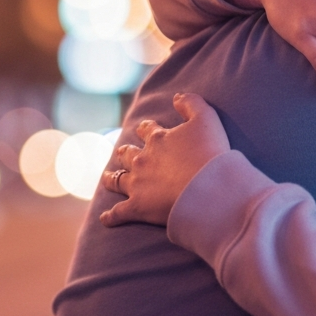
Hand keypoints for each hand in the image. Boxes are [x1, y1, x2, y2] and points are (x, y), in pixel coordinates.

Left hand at [99, 94, 229, 226]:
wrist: (207, 190)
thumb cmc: (209, 154)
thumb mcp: (207, 120)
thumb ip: (192, 104)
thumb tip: (176, 97)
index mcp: (157, 139)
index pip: (147, 130)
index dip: (146, 129)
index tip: (145, 129)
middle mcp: (142, 160)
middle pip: (127, 154)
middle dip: (125, 153)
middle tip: (123, 153)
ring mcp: (137, 185)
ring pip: (116, 180)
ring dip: (111, 178)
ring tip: (107, 177)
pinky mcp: (137, 208)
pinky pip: (118, 213)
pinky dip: (110, 216)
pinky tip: (105, 218)